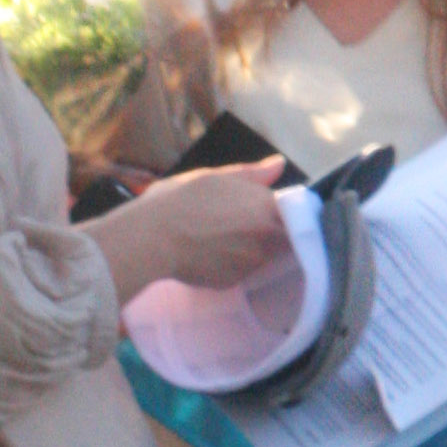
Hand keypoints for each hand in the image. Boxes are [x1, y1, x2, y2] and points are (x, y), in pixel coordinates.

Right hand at [90, 158, 288, 304]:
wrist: (152, 239)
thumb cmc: (179, 200)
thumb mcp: (214, 177)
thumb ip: (252, 174)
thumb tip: (280, 164)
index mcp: (267, 206)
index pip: (294, 212)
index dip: (281, 211)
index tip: (270, 210)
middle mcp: (267, 237)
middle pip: (283, 236)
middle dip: (270, 231)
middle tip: (241, 224)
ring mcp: (253, 263)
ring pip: (264, 255)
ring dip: (253, 248)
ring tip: (224, 239)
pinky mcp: (235, 282)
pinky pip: (243, 272)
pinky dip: (234, 264)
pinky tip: (213, 254)